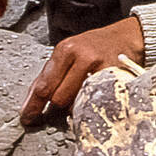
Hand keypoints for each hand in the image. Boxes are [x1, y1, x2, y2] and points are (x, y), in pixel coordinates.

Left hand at [19, 16, 144, 125]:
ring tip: (83, 95)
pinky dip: (91, 105)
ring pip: (77, 103)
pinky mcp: (115, 79)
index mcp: (65, 50)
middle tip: (63, 102)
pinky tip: (94, 97)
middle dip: (57, 105)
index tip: (26, 118)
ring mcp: (100, 68)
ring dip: (75, 106)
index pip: (44, 85)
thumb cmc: (95, 47)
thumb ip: (50, 75)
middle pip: (59, 98)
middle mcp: (82, 57)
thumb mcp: (69, 53)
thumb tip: (30, 101)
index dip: (33, 105)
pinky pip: (96, 102)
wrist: (128, 37)